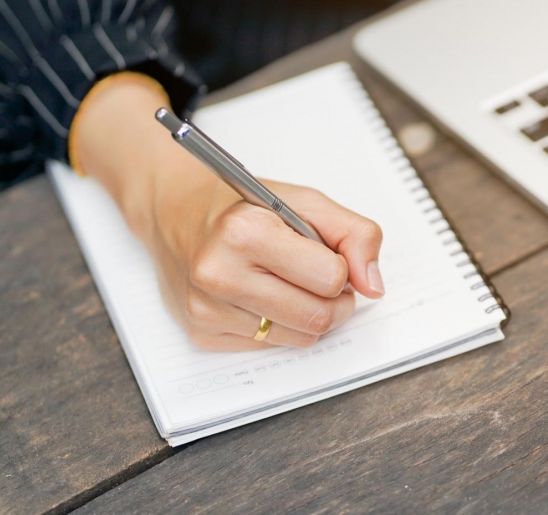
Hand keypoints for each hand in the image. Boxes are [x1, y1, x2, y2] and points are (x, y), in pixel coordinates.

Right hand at [73, 74, 383, 350]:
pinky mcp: (201, 333)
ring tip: (291, 283)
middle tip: (323, 278)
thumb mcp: (306, 201)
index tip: (327, 255)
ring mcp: (206, 309)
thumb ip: (355, 234)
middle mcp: (219, 274)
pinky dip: (279, 325)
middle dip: (334, 300)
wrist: (174, 210)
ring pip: (298, 338)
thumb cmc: (243, 204)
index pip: (331, 278)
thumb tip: (374, 286)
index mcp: (245, 232)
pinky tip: (262, 295)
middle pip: (317, 317)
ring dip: (309, 314)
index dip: (340, 267)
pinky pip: (270, 347)